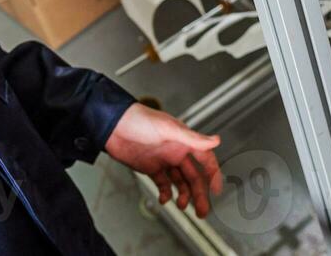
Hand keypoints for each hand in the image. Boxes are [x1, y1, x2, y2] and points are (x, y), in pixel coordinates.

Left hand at [104, 103, 222, 216]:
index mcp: (183, 141)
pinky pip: (162, 184)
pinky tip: (164, 199)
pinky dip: (165, 193)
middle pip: (193, 177)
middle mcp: (176, 152)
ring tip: (182, 206)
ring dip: (183, 195)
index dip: (213, 174)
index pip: (205, 159)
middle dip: (199, 194)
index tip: (217, 190)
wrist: (113, 125)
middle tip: (202, 211)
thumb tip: (216, 140)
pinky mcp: (150, 168)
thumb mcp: (168, 128)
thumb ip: (192, 138)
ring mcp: (163, 160)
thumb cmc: (139, 119)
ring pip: (179, 182)